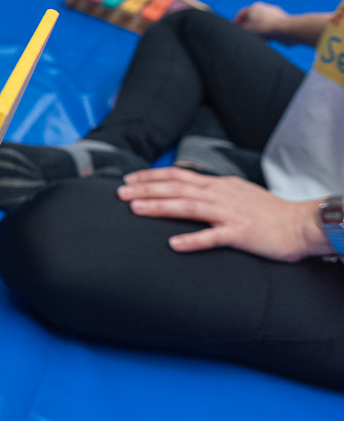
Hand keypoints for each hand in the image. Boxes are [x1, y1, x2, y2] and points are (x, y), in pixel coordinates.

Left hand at [117, 167, 326, 261]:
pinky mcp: (240, 233)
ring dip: (160, 207)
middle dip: (146, 189)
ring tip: (136, 209)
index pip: (178, 176)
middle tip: (120, 193)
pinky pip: (213, 237)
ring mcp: (229, 213)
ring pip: (188, 206)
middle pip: (177, 187)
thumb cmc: (268, 211)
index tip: (128, 180)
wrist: (300, 224)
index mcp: (218, 185)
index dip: (151, 177)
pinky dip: (193, 239)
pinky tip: (174, 244)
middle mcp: (220, 195)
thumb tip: (186, 186)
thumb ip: (211, 190)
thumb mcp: (236, 191)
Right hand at [234, 1, 290, 42]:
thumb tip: (235, 27)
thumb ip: (240, 28)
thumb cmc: (264, 29)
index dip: (236, 22)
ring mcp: (275, 13)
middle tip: (245, 35)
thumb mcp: (247, 30)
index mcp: (254, 7)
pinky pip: (272, 27)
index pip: (242, 14)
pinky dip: (268, 32)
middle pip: (253, 17)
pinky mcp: (283, 20)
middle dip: (249, 26)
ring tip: (257, 40)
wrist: (285, 30)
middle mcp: (264, 8)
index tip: (234, 30)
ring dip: (259, 30)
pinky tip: (267, 40)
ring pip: (263, 23)